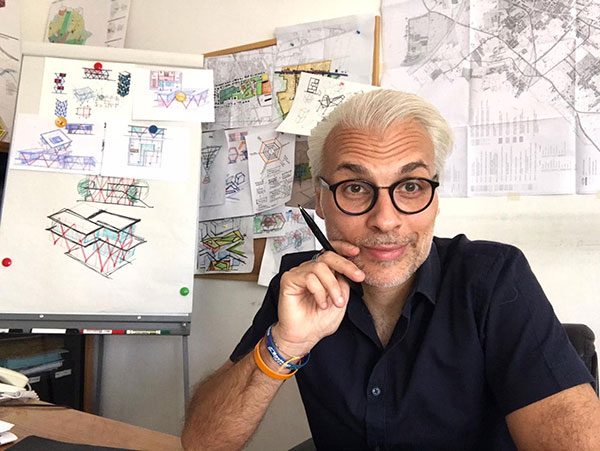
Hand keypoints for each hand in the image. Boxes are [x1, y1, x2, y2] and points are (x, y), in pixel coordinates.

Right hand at [273, 241, 364, 356]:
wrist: (304, 336)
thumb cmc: (318, 321)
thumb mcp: (341, 299)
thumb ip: (344, 282)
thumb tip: (348, 271)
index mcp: (323, 273)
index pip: (332, 252)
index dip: (343, 248)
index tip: (356, 252)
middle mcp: (310, 270)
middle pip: (328, 256)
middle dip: (345, 265)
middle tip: (357, 277)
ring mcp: (299, 273)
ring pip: (320, 268)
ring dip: (332, 286)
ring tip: (335, 302)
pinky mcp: (289, 279)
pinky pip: (309, 278)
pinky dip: (319, 292)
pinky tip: (320, 303)